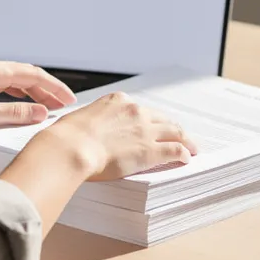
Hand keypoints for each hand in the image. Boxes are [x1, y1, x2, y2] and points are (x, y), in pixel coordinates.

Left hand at [0, 58, 76, 132]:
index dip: (55, 88)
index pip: (34, 75)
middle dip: (48, 89)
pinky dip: (18, 93)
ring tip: (48, 106)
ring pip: (16, 79)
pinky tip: (22, 102)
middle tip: (65, 104)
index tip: (70, 100)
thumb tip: (41, 113)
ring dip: (34, 91)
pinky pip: (3, 83)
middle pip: (27, 74)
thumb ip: (15, 114)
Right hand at [34, 92, 198, 181]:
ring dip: (186, 140)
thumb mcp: (80, 119)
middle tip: (180, 136)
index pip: (140, 110)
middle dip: (172, 128)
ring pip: (175, 132)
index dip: (150, 119)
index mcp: (117, 101)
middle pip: (162, 119)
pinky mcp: (151, 150)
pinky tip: (187, 158)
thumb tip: (86, 132)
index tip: (152, 125)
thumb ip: (92, 123)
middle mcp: (135, 112)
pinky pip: (175, 150)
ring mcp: (145, 130)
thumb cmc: (68, 136)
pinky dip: (184, 153)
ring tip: (192, 147)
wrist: (71, 147)